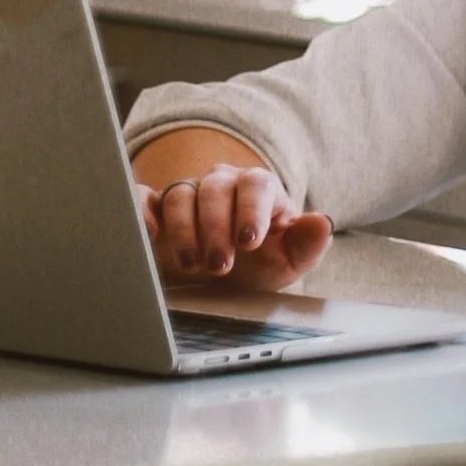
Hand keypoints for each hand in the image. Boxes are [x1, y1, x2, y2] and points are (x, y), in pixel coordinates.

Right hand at [138, 142, 331, 289]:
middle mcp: (222, 185)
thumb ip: (307, 243)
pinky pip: (144, 197)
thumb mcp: (287, 261)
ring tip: (193, 265)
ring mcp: (188, 193)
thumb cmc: (259, 266)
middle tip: (219, 266)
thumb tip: (322, 223)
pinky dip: (142, 210)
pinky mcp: (156, 209)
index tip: (249, 242)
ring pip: (181, 194)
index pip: (256, 184)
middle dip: (217, 227)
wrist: (224, 282)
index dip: (251, 209)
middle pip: (216, 189)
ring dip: (184, 230)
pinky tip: (150, 233)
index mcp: (258, 189)